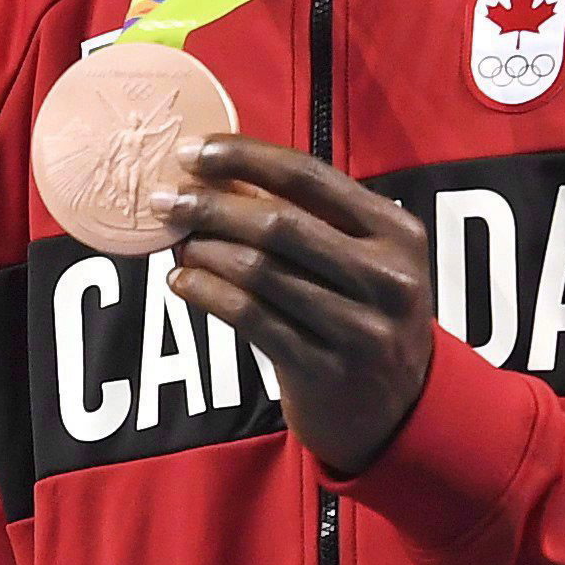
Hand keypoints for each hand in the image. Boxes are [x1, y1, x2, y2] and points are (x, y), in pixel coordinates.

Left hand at [155, 139, 434, 477]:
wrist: (400, 412)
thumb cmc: (366, 317)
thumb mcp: (362, 260)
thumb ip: (309, 218)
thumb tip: (219, 176)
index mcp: (397, 232)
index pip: (308, 177)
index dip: (243, 158)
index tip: (190, 153)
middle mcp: (385, 277)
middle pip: (279, 224)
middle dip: (210, 206)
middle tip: (164, 200)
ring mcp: (359, 328)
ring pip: (259, 273)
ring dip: (204, 252)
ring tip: (176, 244)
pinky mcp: (324, 369)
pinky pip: (250, 319)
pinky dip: (207, 294)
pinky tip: (183, 283)